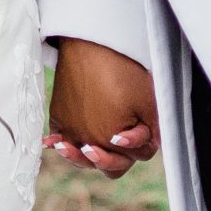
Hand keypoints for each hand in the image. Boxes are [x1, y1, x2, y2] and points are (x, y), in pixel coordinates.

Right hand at [44, 38, 158, 177]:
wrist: (89, 45)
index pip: (134, 156)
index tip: (136, 128)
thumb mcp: (147, 101)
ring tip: (85, 149)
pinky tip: (58, 143)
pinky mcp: (58, 117)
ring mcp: (70, 130)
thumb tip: (153, 145)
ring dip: (86, 156)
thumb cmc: (122, 71)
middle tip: (116, 142)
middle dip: (116, 158)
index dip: (141, 143)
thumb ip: (152, 130)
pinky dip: (62, 142)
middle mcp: (88, 140)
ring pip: (81, 157)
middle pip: (107, 166)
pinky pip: (59, 138)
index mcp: (112, 141)